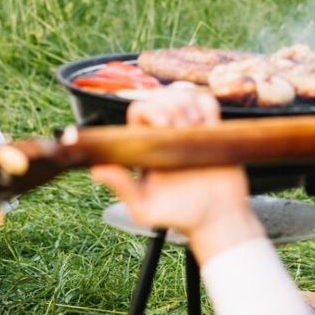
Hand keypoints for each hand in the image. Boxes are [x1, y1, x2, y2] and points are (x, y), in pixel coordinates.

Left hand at [90, 85, 263, 262]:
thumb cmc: (180, 217)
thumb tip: (96, 170)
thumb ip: (122, 187)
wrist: (218, 219)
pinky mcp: (211, 129)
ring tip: (198, 127)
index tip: (166, 126)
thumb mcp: (145, 209)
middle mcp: (164, 135)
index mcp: (145, 147)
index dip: (151, 110)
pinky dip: (207, 105)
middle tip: (184, 128)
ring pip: (182, 95)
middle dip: (172, 104)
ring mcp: (188, 130)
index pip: (140, 111)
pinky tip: (210, 123)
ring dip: (190, 104)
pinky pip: (206, 101)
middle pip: (160, 97)